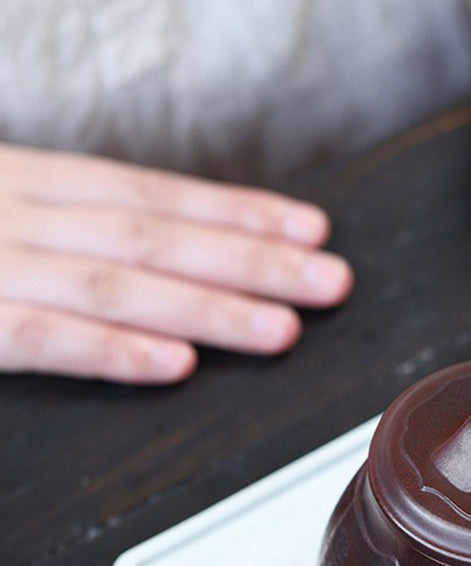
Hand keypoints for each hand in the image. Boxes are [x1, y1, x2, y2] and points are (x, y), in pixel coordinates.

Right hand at [0, 144, 353, 381]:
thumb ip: (68, 226)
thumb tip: (168, 250)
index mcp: (30, 184)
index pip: (155, 195)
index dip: (238, 214)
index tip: (310, 230)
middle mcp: (19, 216)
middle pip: (156, 238)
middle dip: (252, 260)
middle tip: (328, 281)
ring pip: (117, 286)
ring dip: (208, 308)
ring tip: (282, 329)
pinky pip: (43, 338)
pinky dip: (114, 350)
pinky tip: (177, 364)